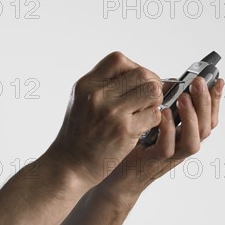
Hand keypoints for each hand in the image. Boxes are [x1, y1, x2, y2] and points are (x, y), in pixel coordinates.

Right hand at [48, 52, 164, 188]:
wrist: (69, 164)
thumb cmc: (78, 132)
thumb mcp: (81, 99)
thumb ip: (102, 84)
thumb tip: (136, 72)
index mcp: (86, 84)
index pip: (119, 59)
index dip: (133, 67)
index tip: (135, 81)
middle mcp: (98, 95)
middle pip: (142, 73)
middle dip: (152, 83)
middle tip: (149, 96)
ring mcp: (112, 112)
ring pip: (152, 91)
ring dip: (154, 100)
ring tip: (145, 110)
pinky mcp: (125, 130)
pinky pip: (154, 115)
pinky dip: (153, 120)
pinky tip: (142, 126)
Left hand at [102, 76, 224, 195]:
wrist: (116, 172)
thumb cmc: (134, 141)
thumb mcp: (152, 117)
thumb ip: (164, 102)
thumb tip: (174, 80)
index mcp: (185, 134)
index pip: (209, 117)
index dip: (215, 99)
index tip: (218, 79)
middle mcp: (183, 145)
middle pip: (206, 126)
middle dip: (205, 103)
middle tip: (199, 82)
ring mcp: (170, 155)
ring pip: (192, 141)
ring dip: (191, 118)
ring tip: (184, 97)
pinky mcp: (153, 161)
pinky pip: (167, 148)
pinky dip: (168, 131)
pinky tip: (163, 114)